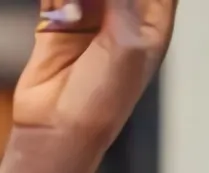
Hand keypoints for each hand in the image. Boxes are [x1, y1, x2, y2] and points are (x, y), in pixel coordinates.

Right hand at [12, 2, 174, 147]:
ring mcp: (89, 19)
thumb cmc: (103, 100)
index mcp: (152, 28)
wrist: (58, 124)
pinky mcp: (56, 21)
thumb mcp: (124, 45)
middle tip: (92, 2)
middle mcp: (123, 21)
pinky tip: (63, 5)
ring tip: (76, 7)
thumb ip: (121, 3)